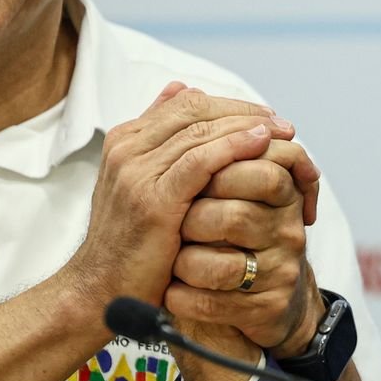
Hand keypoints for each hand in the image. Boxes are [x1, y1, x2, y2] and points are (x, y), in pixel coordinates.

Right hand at [63, 83, 293, 309]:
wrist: (101, 290)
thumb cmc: (130, 243)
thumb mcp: (141, 185)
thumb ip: (159, 142)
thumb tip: (178, 90)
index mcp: (125, 141)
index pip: (185, 103)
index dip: (228, 105)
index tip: (263, 117)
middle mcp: (127, 149)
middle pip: (194, 110)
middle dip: (243, 112)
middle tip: (280, 123)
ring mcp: (137, 173)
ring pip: (200, 130)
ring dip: (246, 126)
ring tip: (280, 131)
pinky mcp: (153, 200)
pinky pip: (200, 161)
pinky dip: (234, 147)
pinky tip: (260, 145)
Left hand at [166, 141, 325, 356]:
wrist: (261, 297)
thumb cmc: (236, 234)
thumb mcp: (229, 185)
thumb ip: (211, 142)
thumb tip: (182, 87)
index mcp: (283, 194)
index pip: (258, 173)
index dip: (210, 173)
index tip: (176, 180)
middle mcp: (288, 231)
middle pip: (237, 217)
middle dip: (194, 219)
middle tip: (169, 221)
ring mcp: (280, 271)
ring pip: (226, 266)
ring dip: (188, 263)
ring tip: (169, 259)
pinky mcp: (266, 308)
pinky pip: (222, 305)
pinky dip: (190, 301)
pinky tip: (171, 295)